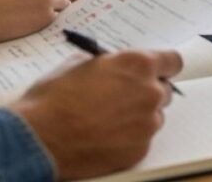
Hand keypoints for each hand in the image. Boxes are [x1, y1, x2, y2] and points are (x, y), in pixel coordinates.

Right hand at [11, 49, 182, 179]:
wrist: (39, 138)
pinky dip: (129, 138)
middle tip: (123, 97)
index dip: (163, 66)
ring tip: (108, 119)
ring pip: (154, 116)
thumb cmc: (54, 98)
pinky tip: (105, 136)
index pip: (173, 61)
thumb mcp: (80, 63)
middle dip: (148, 92)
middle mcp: (150, 92)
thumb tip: (114, 66)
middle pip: (164, 90)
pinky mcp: (139, 149)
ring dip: (139, 116)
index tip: (157, 71)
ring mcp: (147, 124)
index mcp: (138, 65)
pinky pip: (142, 139)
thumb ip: (108, 63)